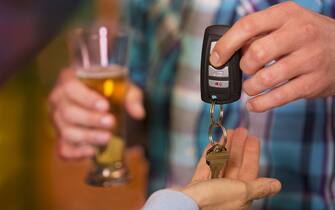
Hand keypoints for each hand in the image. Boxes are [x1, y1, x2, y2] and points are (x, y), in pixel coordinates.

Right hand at [48, 67, 144, 158]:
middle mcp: (59, 100)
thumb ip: (132, 97)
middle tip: (111, 122)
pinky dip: (77, 153)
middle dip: (90, 119)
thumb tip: (138, 113)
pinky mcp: (63, 139)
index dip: (86, 98)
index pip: (70, 87)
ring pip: (67, 132)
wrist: (109, 106)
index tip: (105, 106)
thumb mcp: (125, 89)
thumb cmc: (113, 92)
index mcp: (69, 80)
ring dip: (88, 136)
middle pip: (68, 112)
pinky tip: (93, 151)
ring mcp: (58, 121)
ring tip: (107, 137)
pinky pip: (64, 150)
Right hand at [181, 128, 280, 209]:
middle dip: (238, 147)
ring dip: (224, 148)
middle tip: (240, 130)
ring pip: (220, 164)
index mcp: (241, 196)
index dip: (252, 153)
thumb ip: (258, 186)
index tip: (253, 138)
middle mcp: (227, 192)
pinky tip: (212, 144)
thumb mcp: (241, 192)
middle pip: (235, 165)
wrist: (187, 206)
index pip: (250, 170)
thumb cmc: (214, 201)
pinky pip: (205, 167)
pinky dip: (209, 155)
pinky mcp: (198, 186)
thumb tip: (276, 185)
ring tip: (226, 133)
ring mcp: (211, 188)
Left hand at [210, 2, 334, 111]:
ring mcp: (309, 59)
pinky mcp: (313, 83)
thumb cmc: (306, 36)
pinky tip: (254, 103)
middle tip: (245, 70)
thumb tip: (229, 51)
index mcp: (286, 14)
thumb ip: (258, 34)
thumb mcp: (285, 24)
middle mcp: (300, 33)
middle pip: (257, 53)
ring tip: (250, 87)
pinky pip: (279, 97)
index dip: (226, 44)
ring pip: (266, 78)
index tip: (216, 58)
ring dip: (250, 87)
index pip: (248, 26)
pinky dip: (260, 104)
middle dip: (243, 66)